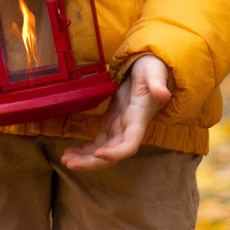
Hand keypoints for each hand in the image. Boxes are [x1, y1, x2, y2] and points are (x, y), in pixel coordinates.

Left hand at [63, 54, 170, 170]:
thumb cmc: (152, 68)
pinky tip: (70, 152)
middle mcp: (129, 128)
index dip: (116, 153)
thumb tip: (164, 94)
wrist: (149, 66)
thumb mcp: (154, 72)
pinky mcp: (111, 122)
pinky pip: (98, 142)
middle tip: (69, 164)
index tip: (98, 153)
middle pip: (112, 153)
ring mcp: (119, 127)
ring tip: (65, 160)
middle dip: (92, 162)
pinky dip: (85, 150)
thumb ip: (158, 83)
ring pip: (103, 150)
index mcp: (138, 118)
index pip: (130, 144)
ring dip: (85, 159)